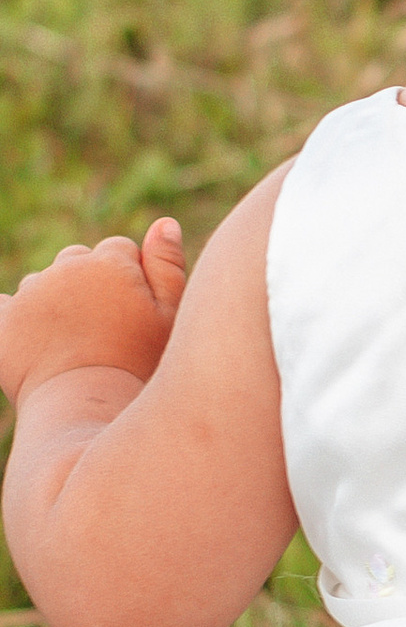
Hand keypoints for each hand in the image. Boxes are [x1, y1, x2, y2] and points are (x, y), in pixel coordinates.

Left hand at [0, 221, 188, 408]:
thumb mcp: (169, 316)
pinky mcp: (4, 318)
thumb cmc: (138, 365)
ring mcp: (31, 292)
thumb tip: (164, 223)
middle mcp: (66, 268)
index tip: (135, 313)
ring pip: (44, 283)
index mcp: (110, 261)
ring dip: (56, 302)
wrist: (87, 403)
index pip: (119, 250)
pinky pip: (7, 306)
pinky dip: (18, 317)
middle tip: (105, 329)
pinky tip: (36, 340)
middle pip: (78, 261)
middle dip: (90, 284)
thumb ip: (167, 266)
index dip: (131, 279)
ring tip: (74, 343)